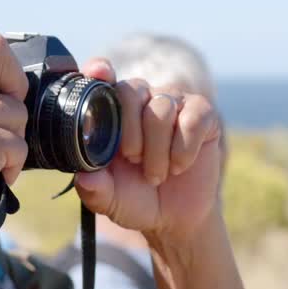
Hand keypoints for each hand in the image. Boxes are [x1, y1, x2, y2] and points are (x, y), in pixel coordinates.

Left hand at [72, 59, 222, 242]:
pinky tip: (179, 166)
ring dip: (157, 151)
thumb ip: (94, 190)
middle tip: (134, 160)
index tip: (99, 73)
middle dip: (130, 132)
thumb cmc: (137, 199)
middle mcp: (142, 101)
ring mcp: (173, 104)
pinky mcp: (203, 114)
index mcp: (113, 113)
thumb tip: (84, 178)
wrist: (175, 217)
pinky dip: (184, 148)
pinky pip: (193, 118)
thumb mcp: (109, 200)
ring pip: (161, 109)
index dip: (100, 71)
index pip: (103, 78)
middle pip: (131, 91)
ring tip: (156, 175)